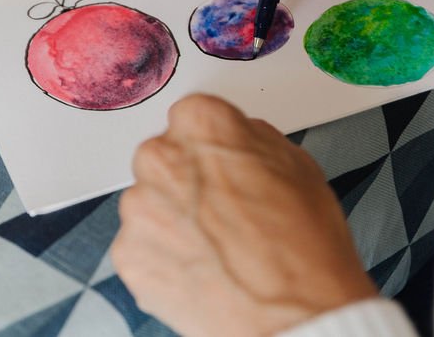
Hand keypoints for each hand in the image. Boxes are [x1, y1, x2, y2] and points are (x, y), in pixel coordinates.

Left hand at [111, 94, 376, 335]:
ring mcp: (139, 208)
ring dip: (174, 219)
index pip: (195, 117)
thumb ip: (253, 139)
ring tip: (217, 248)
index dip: (216, 145)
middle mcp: (160, 157)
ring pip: (150, 202)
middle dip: (188, 179)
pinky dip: (163, 257)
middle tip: (223, 211)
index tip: (227, 164)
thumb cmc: (305, 248)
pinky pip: (141, 245)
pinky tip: (201, 270)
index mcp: (202, 124)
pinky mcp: (128, 253)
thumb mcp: (298, 165)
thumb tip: (238, 138)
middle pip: (165, 157)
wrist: (295, 319)